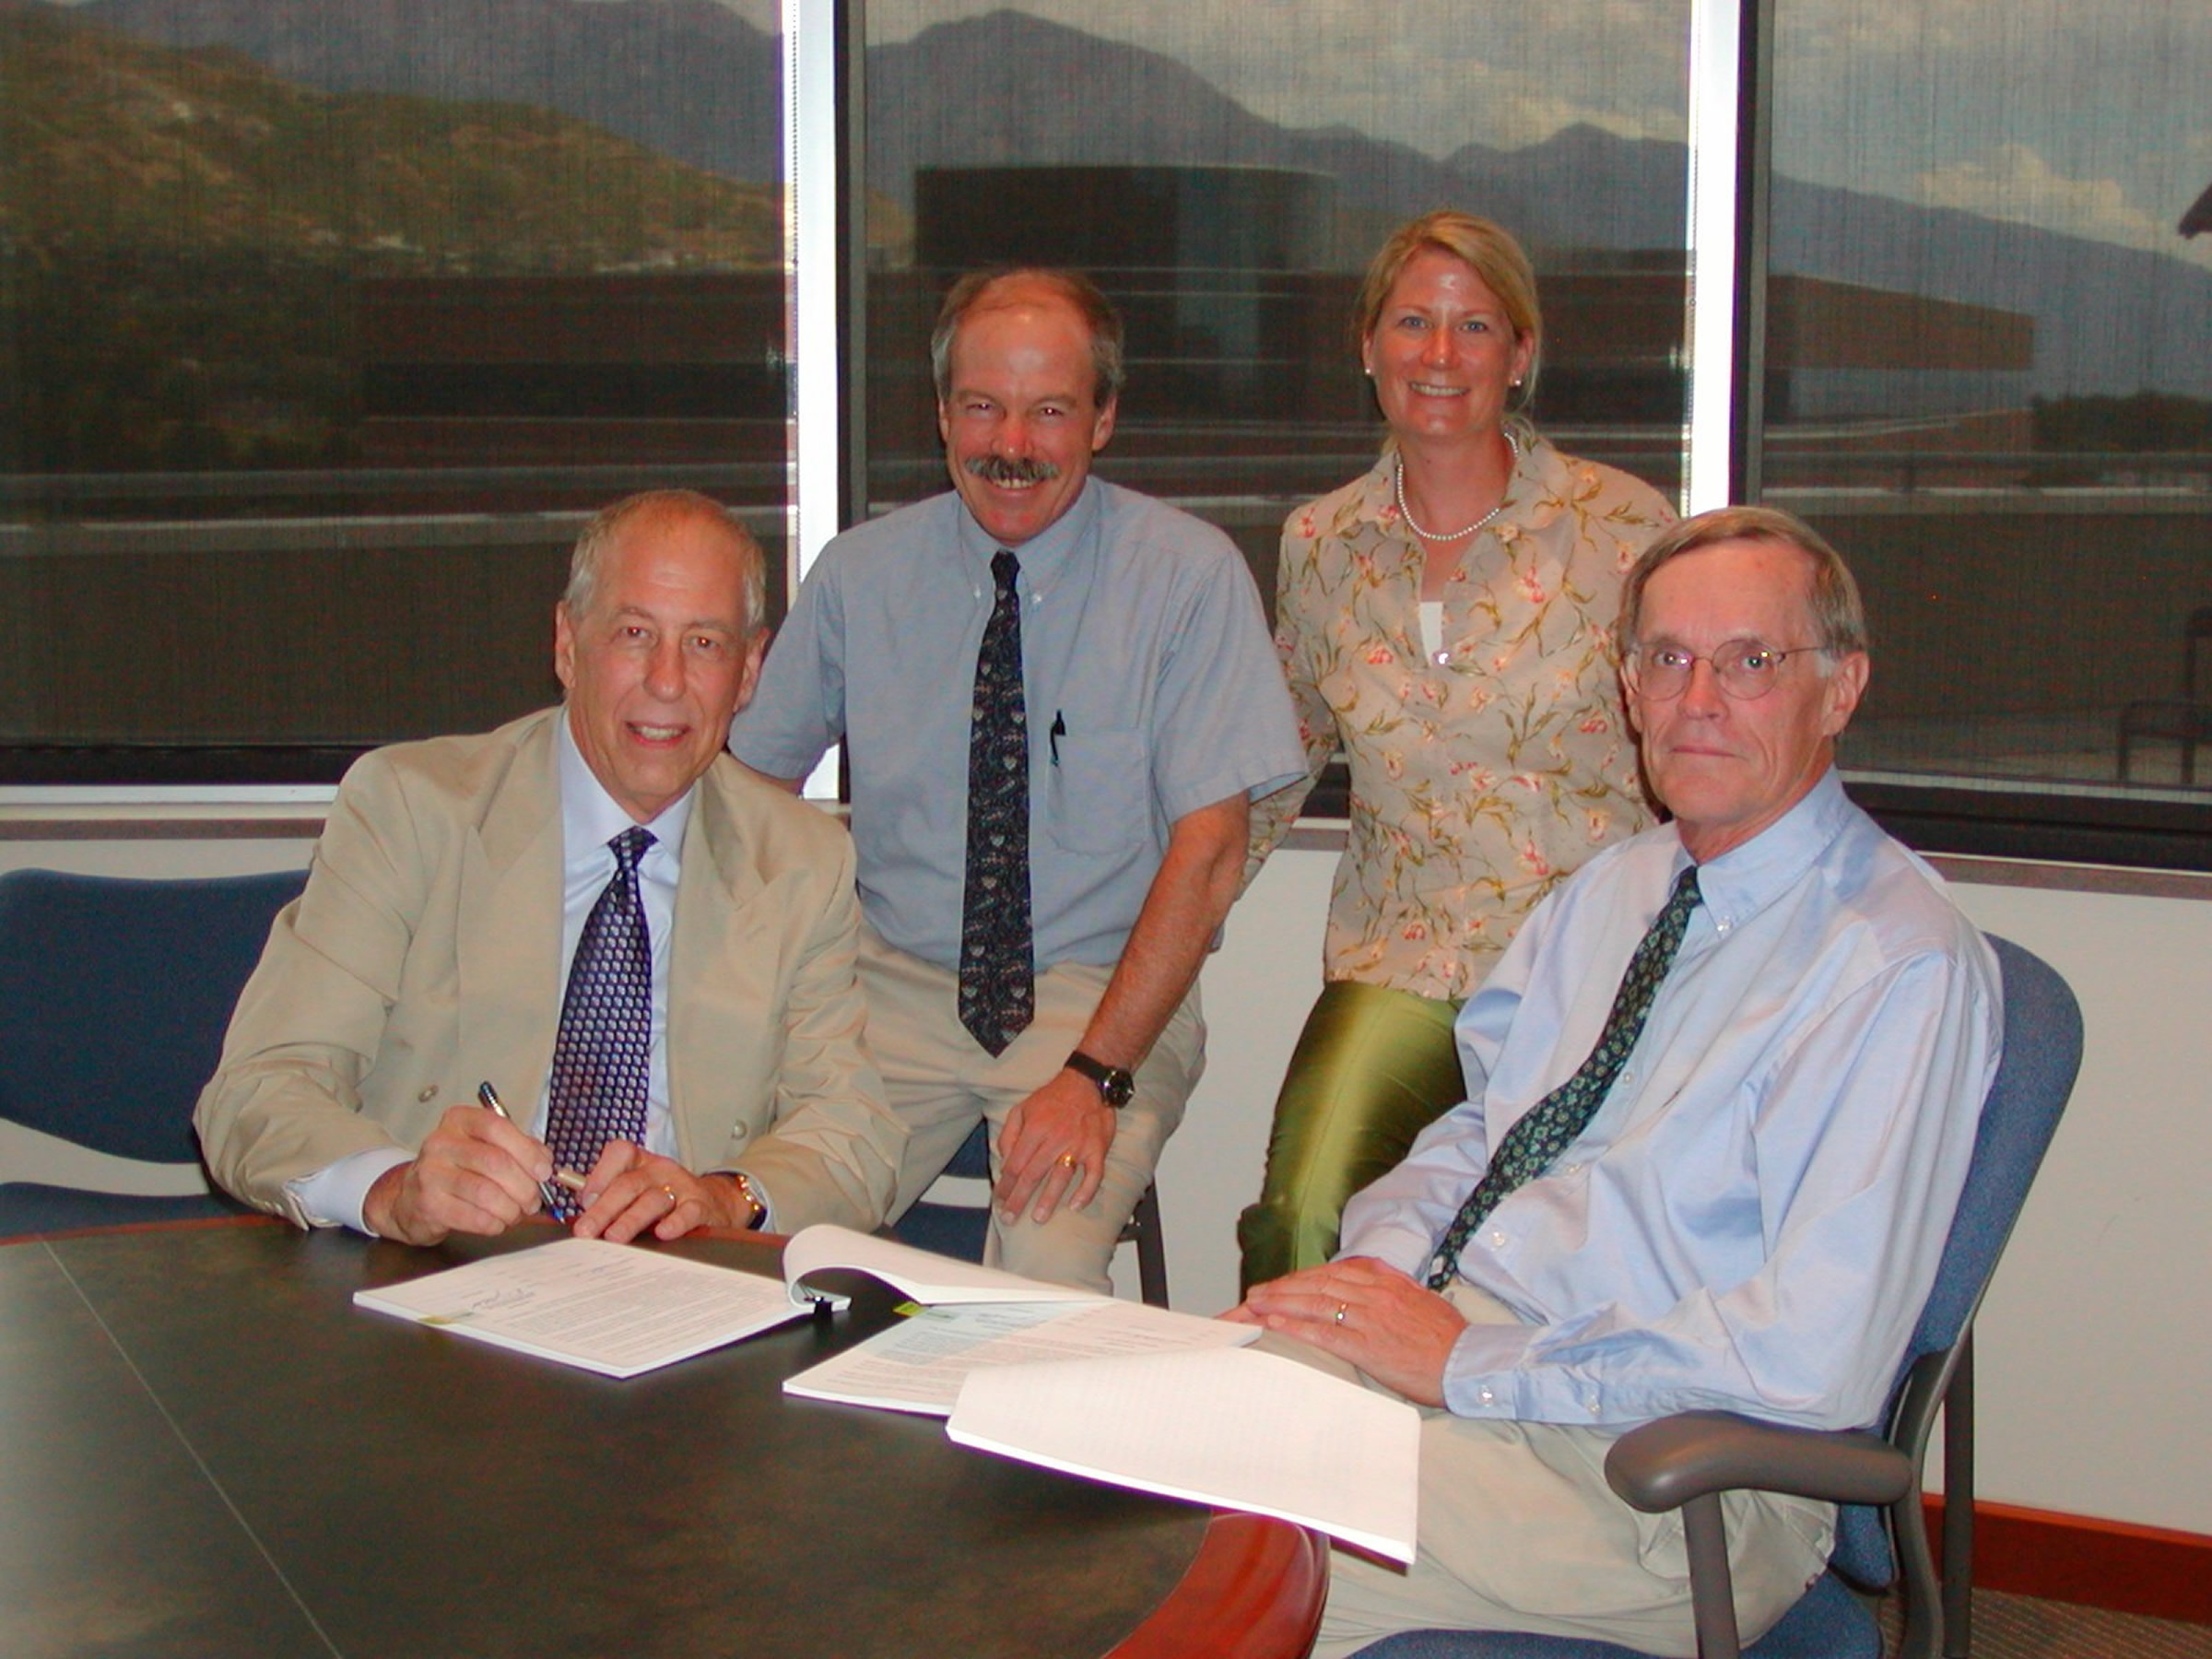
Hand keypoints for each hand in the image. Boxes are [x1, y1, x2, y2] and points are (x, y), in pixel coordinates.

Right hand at [363, 1103, 554, 1245]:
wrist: (409, 1199)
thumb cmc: (457, 1171)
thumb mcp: (484, 1148)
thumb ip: (517, 1149)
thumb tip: (545, 1162)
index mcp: (460, 1120)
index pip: (498, 1128)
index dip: (527, 1151)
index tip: (544, 1172)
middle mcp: (441, 1142)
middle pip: (496, 1162)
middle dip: (524, 1186)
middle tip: (534, 1201)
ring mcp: (431, 1173)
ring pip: (486, 1192)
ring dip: (511, 1209)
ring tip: (516, 1214)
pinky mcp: (428, 1204)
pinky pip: (473, 1217)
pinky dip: (494, 1223)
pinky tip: (497, 1223)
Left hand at [568, 1142, 742, 1242]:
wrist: (714, 1203)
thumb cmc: (665, 1199)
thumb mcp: (637, 1191)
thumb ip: (608, 1197)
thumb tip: (578, 1213)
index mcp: (640, 1163)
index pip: (619, 1153)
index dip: (599, 1175)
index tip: (583, 1201)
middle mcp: (659, 1170)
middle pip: (628, 1184)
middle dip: (604, 1208)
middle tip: (586, 1230)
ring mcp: (680, 1187)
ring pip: (653, 1199)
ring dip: (631, 1219)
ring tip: (615, 1238)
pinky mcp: (700, 1205)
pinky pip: (688, 1211)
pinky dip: (675, 1222)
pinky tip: (663, 1233)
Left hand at [992, 1069, 1118, 1226]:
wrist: (1087, 1083)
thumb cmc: (1053, 1098)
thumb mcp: (1022, 1108)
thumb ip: (1009, 1134)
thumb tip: (1004, 1161)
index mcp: (1035, 1128)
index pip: (1015, 1164)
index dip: (1005, 1185)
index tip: (999, 1200)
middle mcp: (1055, 1138)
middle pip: (1033, 1175)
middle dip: (1019, 1199)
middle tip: (1010, 1218)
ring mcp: (1078, 1145)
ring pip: (1061, 1177)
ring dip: (1049, 1199)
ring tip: (1038, 1218)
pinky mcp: (1097, 1149)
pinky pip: (1094, 1174)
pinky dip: (1086, 1191)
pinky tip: (1076, 1206)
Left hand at [1227, 1257, 1465, 1406]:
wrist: (1468, 1362)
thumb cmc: (1448, 1337)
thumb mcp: (1421, 1298)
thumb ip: (1393, 1284)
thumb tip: (1371, 1273)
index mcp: (1385, 1280)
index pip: (1332, 1273)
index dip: (1301, 1278)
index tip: (1280, 1283)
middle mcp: (1373, 1293)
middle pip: (1316, 1284)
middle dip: (1281, 1287)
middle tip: (1254, 1293)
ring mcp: (1369, 1318)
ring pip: (1314, 1302)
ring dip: (1279, 1302)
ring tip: (1252, 1305)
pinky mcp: (1367, 1345)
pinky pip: (1323, 1332)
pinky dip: (1294, 1325)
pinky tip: (1273, 1323)